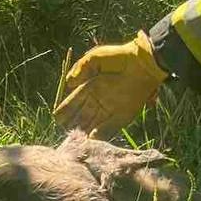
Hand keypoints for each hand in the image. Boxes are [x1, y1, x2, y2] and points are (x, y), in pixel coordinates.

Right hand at [54, 32, 168, 137]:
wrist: (143, 63)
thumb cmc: (119, 58)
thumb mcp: (95, 58)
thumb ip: (80, 68)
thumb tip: (68, 83)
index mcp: (89, 87)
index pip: (73, 102)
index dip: (65, 111)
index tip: (57, 118)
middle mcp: (97, 101)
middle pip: (81, 117)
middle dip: (73, 126)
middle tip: (64, 134)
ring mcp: (110, 110)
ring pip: (93, 124)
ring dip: (84, 133)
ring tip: (74, 142)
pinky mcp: (122, 116)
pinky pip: (109, 128)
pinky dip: (100, 135)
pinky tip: (91, 140)